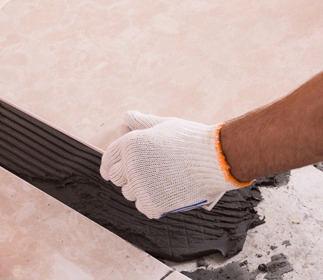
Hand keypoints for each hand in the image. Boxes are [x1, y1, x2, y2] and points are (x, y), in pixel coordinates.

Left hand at [100, 111, 251, 218]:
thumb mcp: (164, 125)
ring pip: (129, 193)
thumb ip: (142, 122)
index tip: (111, 172)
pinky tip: (165, 193)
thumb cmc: (190, 139)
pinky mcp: (153, 203)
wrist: (214, 158)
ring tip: (160, 181)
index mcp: (130, 143)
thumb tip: (127, 115)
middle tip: (145, 174)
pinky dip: (152, 203)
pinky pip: (143, 207)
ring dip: (140, 190)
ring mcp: (141, 185)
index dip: (109, 165)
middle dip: (127, 176)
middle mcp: (131, 164)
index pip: (108, 159)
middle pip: (116, 178)